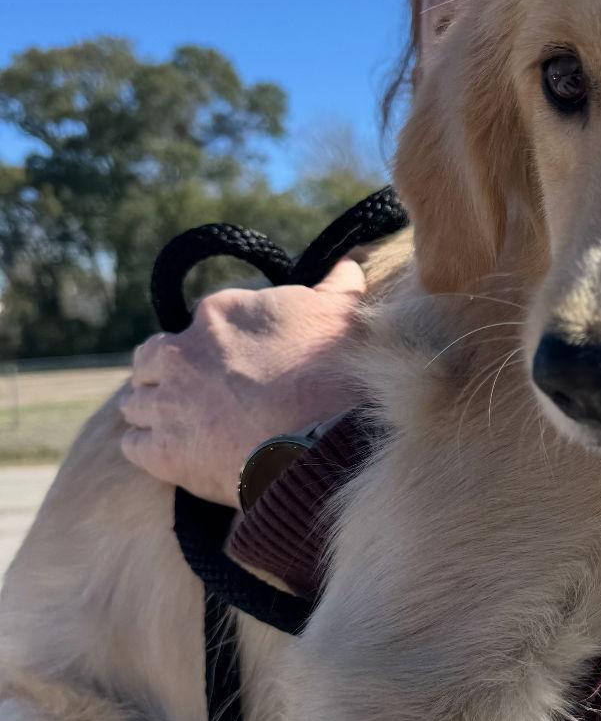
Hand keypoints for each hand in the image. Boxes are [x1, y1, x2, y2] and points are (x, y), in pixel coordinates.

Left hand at [120, 258, 366, 506]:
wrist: (322, 443)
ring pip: (135, 402)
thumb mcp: (340, 315)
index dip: (215, 344)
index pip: (198, 322)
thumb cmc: (334, 375)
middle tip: (197, 391)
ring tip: (180, 425)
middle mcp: (181, 354)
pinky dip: (146, 448)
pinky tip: (169, 454)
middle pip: (152, 359)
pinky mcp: (163, 452)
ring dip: (153, 411)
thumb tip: (346, 265)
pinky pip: (133, 446)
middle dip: (168, 373)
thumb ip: (336, 286)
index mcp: (218, 314)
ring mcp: (167, 404)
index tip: (235, 361)